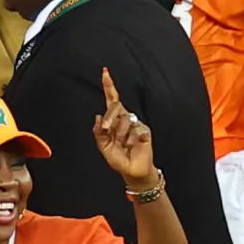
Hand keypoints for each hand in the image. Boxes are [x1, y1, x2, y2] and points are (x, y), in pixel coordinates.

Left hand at [93, 68, 158, 189]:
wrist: (132, 170)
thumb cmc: (119, 159)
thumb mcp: (104, 147)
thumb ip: (99, 132)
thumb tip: (98, 116)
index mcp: (114, 121)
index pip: (112, 100)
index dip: (109, 87)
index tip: (105, 72)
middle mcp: (125, 119)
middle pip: (116, 107)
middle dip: (110, 117)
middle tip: (108, 129)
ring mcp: (136, 124)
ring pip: (124, 119)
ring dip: (121, 134)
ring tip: (124, 145)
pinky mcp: (145, 130)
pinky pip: (135, 129)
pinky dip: (131, 139)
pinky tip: (132, 145)